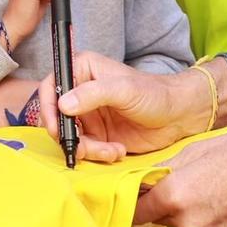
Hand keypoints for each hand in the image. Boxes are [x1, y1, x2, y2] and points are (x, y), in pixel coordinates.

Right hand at [31, 51, 214, 163]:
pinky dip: (98, 155)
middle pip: (57, 117)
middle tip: (83, 148)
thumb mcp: (124, 89)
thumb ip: (93, 94)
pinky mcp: (98, 136)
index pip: (52, 86)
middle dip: (68, 136)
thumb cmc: (155, 94)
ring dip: (87, 149)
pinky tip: (117, 151)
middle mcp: (81, 93)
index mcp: (83, 71)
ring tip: (111, 150)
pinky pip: (86, 150)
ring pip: (70, 138)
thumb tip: (63, 105)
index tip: (55, 128)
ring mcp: (89, 116)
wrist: (179, 117)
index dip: (47, 108)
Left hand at [133, 131, 226, 226]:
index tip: (143, 194)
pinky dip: (208, 222)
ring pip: (184, 226)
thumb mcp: (196, 149)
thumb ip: (166, 167)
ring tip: (212, 191)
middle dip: (167, 204)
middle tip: (187, 184)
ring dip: (189, 213)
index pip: (137, 211)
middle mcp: (185, 223)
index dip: (138, 201)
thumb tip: (146, 178)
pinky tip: (223, 205)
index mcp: (173, 197)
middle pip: (161, 217)